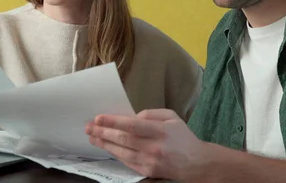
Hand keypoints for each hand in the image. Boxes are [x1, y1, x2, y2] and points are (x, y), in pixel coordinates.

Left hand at [85, 109, 207, 180]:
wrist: (196, 163)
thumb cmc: (183, 137)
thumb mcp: (171, 117)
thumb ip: (150, 114)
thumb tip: (130, 117)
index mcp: (161, 131)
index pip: (132, 125)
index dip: (113, 122)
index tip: (98, 118)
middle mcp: (154, 147)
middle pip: (123, 139)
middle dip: (103, 132)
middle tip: (89, 127)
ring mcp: (150, 161)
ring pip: (121, 151)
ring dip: (104, 144)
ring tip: (92, 137)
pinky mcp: (147, 171)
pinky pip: (126, 161)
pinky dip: (114, 153)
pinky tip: (106, 146)